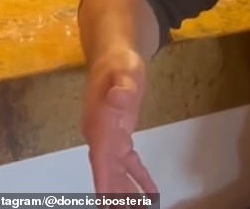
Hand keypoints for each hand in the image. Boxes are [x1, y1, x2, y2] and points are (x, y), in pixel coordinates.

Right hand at [81, 48, 157, 193]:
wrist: (113, 55)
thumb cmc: (119, 61)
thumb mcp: (125, 69)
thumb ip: (123, 85)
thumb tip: (120, 97)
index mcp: (99, 124)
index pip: (100, 160)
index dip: (104, 183)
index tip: (107, 205)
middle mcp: (100, 136)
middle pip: (108, 174)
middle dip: (116, 198)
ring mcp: (109, 138)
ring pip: (117, 174)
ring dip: (127, 194)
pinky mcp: (120, 135)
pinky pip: (129, 163)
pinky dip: (139, 177)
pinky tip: (150, 192)